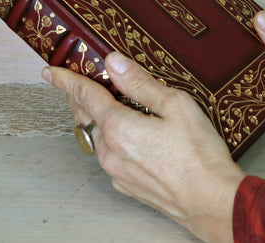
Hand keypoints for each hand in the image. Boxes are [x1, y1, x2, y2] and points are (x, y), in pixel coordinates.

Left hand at [42, 52, 245, 242]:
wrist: (213, 202)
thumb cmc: (200, 155)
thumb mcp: (176, 106)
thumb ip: (140, 82)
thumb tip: (113, 62)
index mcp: (119, 127)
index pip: (84, 95)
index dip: (66, 80)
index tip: (51, 72)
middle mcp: (110, 152)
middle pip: (85, 117)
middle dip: (78, 97)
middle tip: (77, 82)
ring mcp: (116, 172)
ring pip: (97, 137)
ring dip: (96, 119)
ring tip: (107, 105)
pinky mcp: (127, 185)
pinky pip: (110, 156)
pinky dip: (111, 139)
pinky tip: (128, 135)